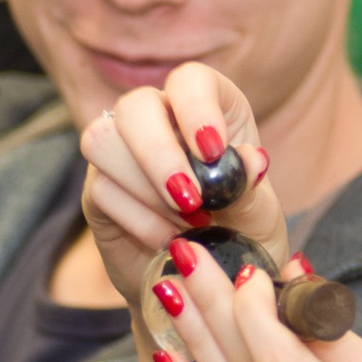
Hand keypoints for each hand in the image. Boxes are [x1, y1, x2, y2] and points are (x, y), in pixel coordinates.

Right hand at [78, 62, 281, 311]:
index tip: (212, 152)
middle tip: (190, 199)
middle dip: (158, 153)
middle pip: (134, 105)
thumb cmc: (244, 235)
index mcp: (212, 107)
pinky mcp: (100, 189)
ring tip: (188, 222)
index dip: (197, 108)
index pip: (191, 81)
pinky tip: (168, 238)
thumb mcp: (261, 218)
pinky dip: (139, 219)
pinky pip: (101, 189)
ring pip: (103, 141)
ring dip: (146, 189)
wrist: (209, 280)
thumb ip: (253, 191)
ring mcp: (123, 151)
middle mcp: (161, 119)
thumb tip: (251, 160)